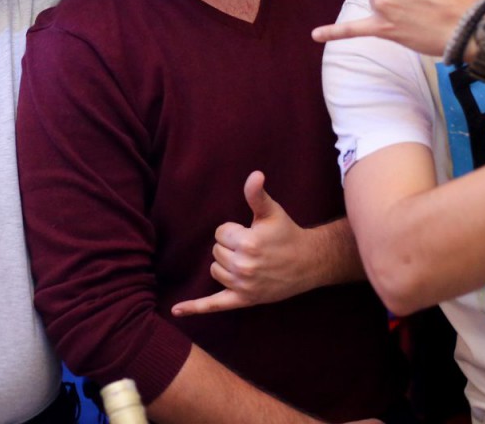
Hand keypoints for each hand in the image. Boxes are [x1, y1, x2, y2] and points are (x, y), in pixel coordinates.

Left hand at [172, 171, 313, 316]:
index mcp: (247, 243)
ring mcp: (243, 286)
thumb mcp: (271, 212)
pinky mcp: (244, 300)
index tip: (252, 233)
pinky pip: (215, 305)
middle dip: (230, 247)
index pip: (220, 233)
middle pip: (216, 251)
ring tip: (248, 261)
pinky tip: (176, 310)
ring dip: (225, 265)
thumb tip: (255, 174)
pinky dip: (195, 308)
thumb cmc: (287, 234)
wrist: (308, 263)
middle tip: (253, 247)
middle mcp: (244, 266)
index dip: (234, 231)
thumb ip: (257, 194)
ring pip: (215, 270)